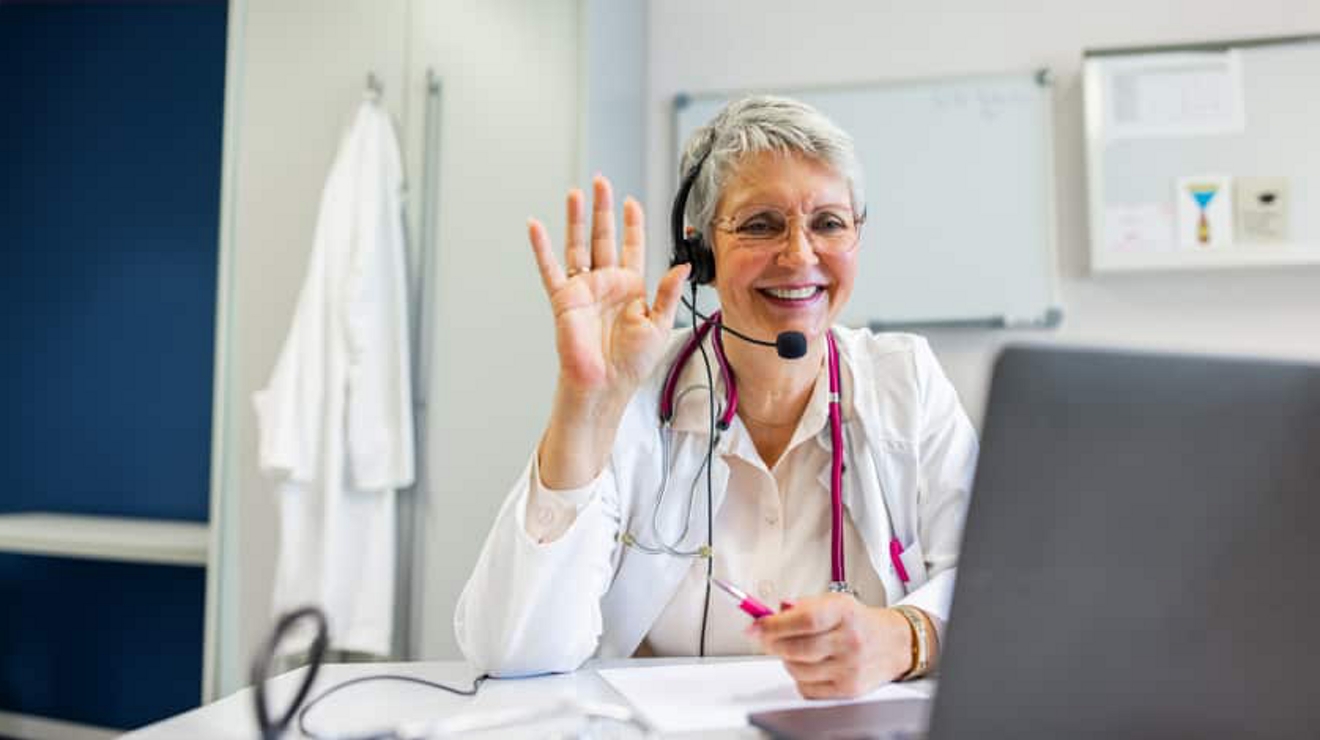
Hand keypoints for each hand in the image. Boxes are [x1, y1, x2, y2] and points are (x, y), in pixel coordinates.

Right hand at [529, 176, 689, 398]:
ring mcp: (584, 289)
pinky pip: (550, 268)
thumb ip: (668, 293)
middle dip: (603, 209)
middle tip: (602, 182)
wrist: (604, 385)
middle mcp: (606, 284)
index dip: (633, 224)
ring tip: (576, 193)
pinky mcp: (563, 299)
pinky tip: (536, 226)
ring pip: (578, 245)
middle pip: (604, 237)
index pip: (632, 246)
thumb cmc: (631, 364)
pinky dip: (542, 248)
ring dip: (577, 219)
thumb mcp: (659, 325)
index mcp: (631, 288)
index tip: (633, 202)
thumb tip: (682, 267)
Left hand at [747, 594, 914, 698]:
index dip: (775, 624)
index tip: (756, 625)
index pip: (805, 619)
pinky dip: (799, 678)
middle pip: (797, 648)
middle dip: (772, 643)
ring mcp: (850, 667)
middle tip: (765, 638)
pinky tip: (808, 665)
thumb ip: (801, 605)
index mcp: (844, 613)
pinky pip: (807, 688)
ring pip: (798, 670)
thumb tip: (769, 615)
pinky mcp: (848, 689)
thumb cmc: (858, 621)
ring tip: (793, 650)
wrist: (892, 643)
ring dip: (786, 660)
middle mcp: (849, 640)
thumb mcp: (834, 601)